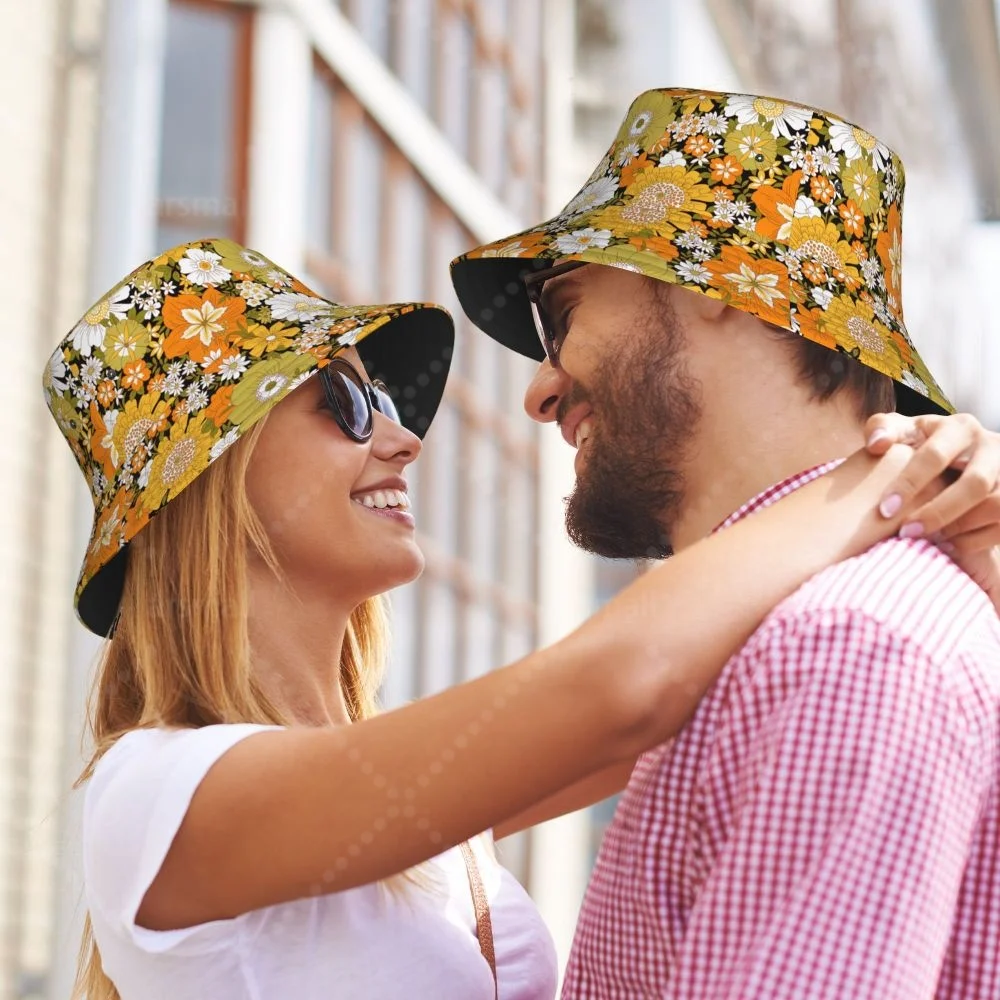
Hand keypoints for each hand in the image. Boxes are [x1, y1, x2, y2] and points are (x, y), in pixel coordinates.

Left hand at [865, 412, 999, 612]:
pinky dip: (975, 541)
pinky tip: (947, 547)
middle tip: (907, 532)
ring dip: (960, 528)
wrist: (964, 454)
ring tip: (929, 541)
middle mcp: (992, 447)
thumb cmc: (924, 445)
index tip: (885, 510)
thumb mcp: (905, 431)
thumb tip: (876, 444)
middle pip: (975, 484)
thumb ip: (882, 428)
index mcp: (959, 428)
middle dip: (939, 512)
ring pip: (996, 506)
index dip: (910, 483)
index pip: (935, 455)